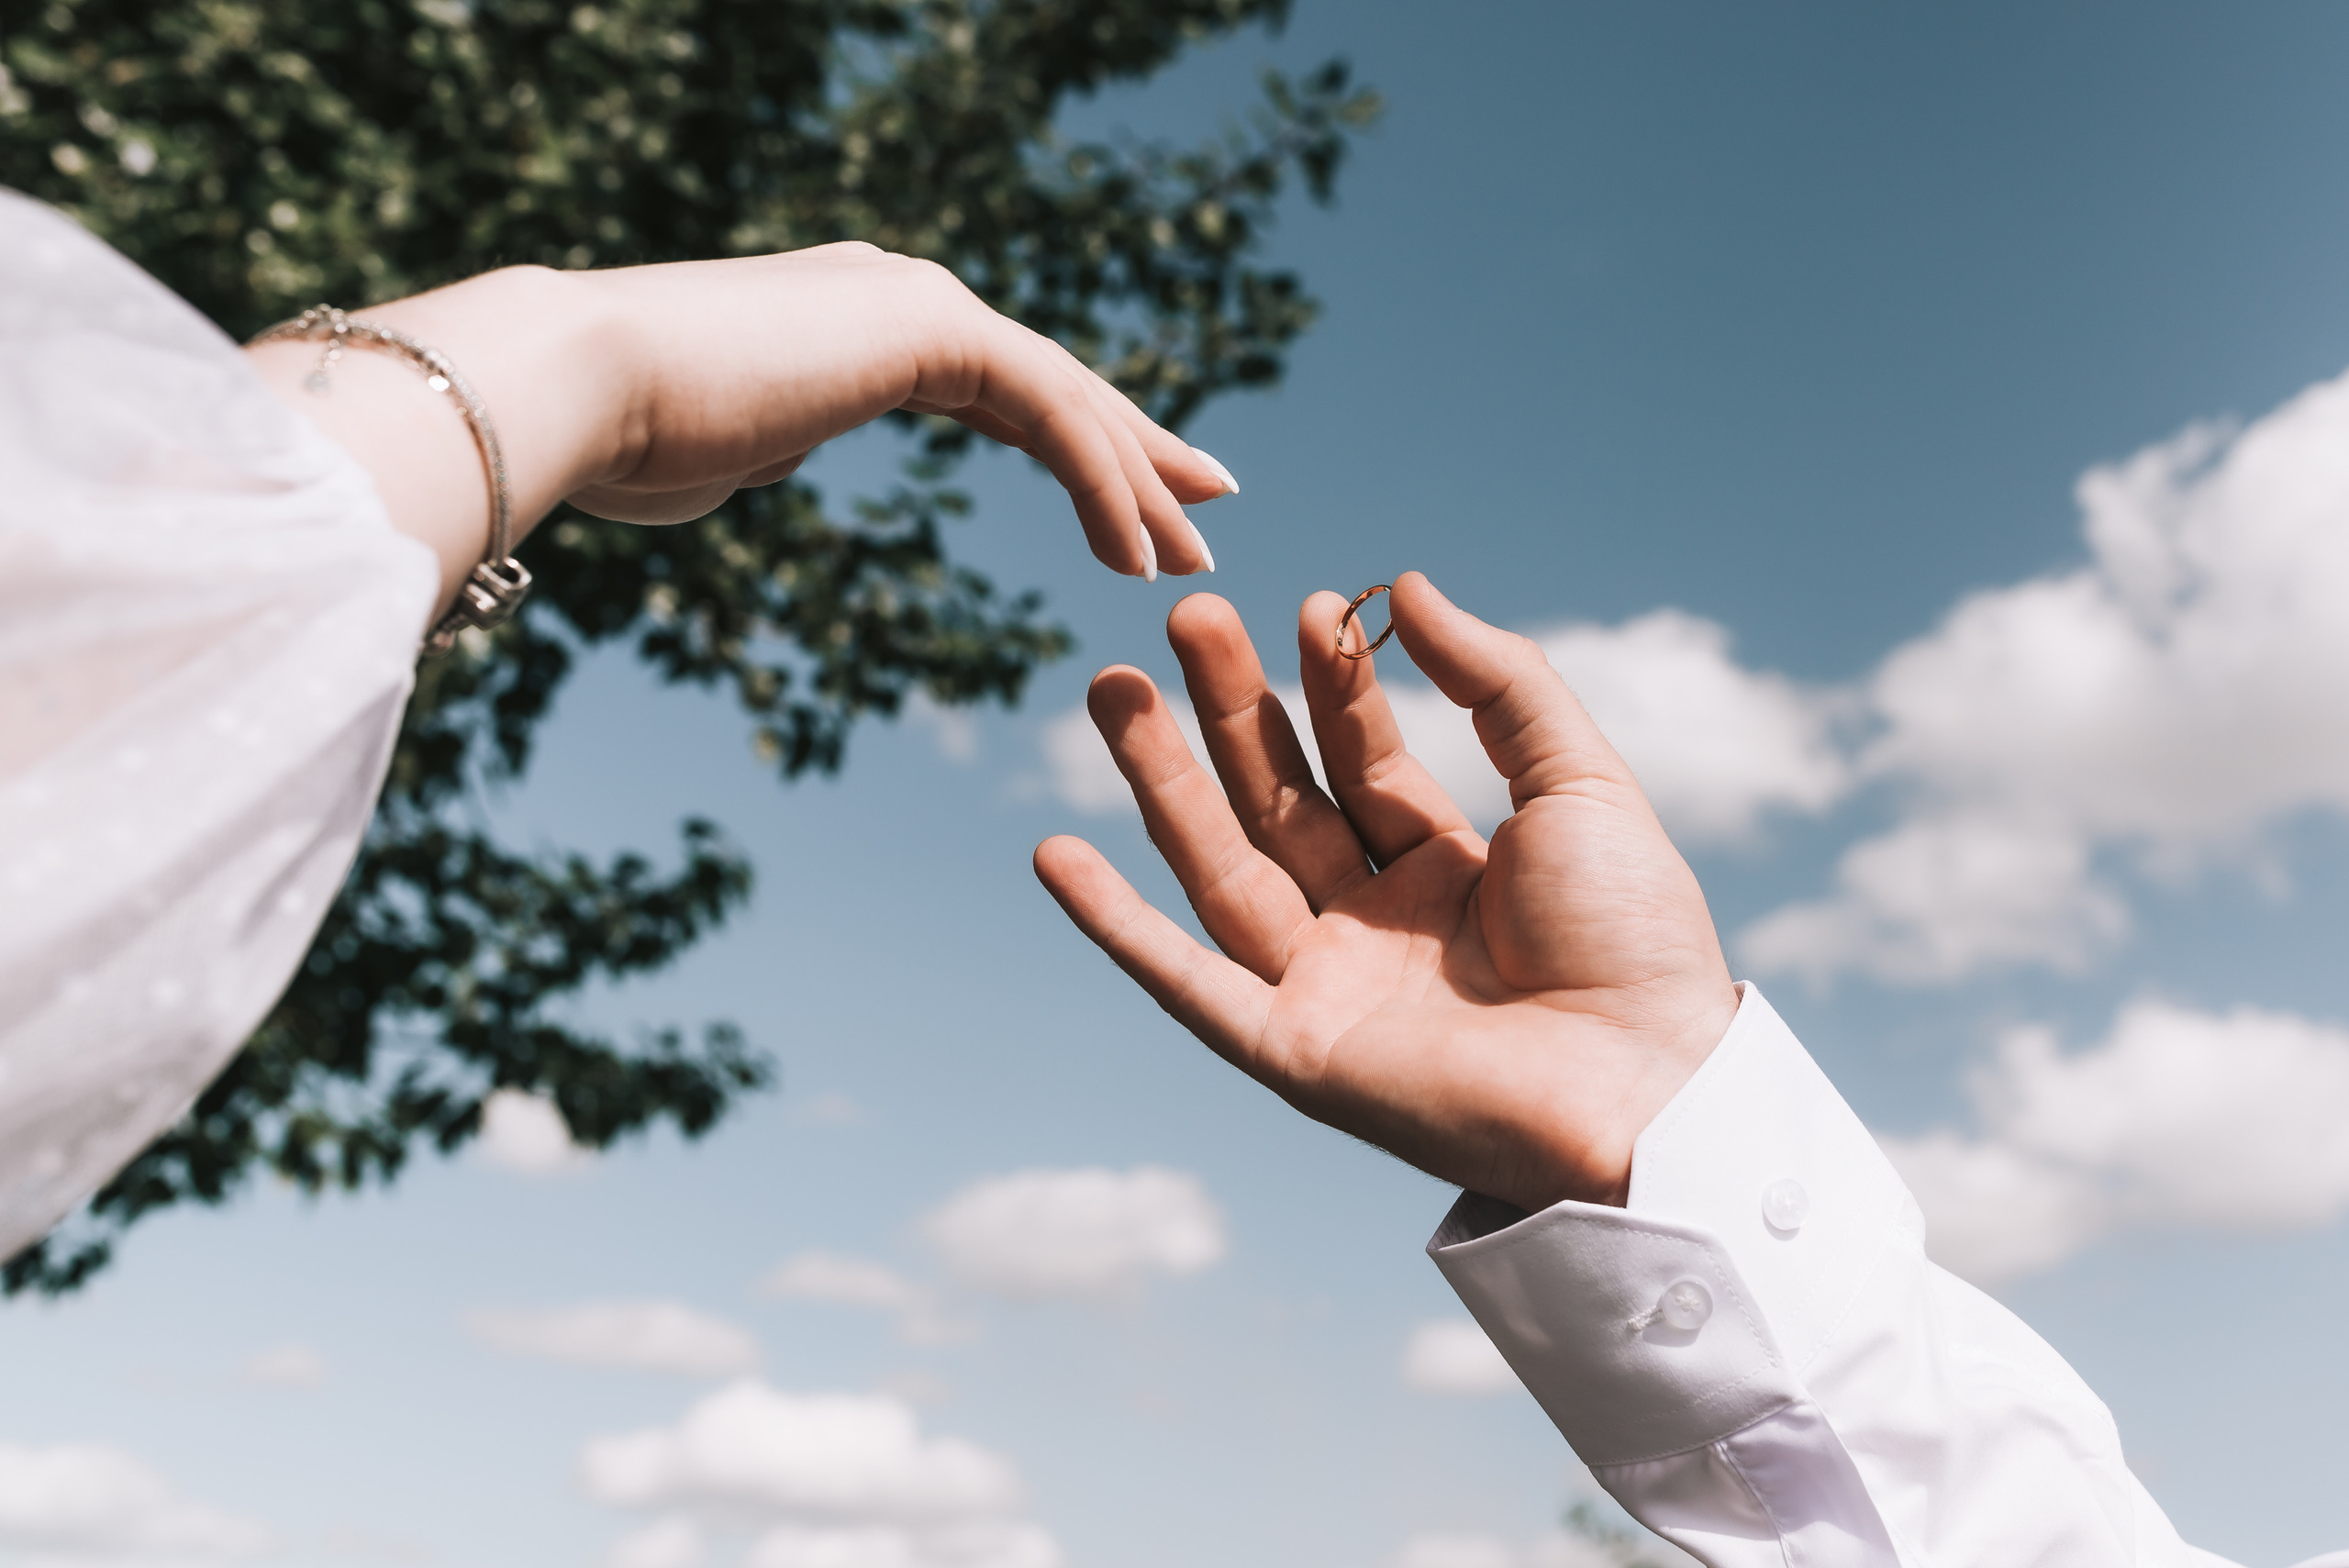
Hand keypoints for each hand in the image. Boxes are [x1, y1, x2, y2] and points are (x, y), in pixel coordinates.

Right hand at [248, 245, 1230, 608]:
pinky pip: (1047, 413)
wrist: (576, 386)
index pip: (1004, 388)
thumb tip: (772, 451)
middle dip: (1138, 451)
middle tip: (1207, 505)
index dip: (1079, 445)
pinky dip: (1098, 483)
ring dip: (1135, 480)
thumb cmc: (625, 435)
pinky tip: (1134, 552)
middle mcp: (904, 299)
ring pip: (1067, 398)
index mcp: (866, 325)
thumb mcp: (722, 448)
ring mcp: (917, 303)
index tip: (1132, 507)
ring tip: (1188, 558)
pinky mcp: (927, 329)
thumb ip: (768, 442)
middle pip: (1056, 385)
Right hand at [1033, 574, 1738, 1211]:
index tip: (1310, 605)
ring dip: (1162, 782)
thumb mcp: (1581, 783)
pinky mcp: (1294, 1055)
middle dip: (1228, 708)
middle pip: (1277, 800)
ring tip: (1111, 687)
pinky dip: (1118, 927)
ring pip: (1222, 869)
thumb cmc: (1635, 941)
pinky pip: (1189, 984)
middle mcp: (1376, 926)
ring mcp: (1328, 989)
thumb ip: (1501, 682)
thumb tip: (1409, 585)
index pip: (1362, 760)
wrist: (1647, 1086)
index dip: (1334, 685)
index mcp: (1447, 870)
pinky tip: (1055, 855)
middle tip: (1184, 615)